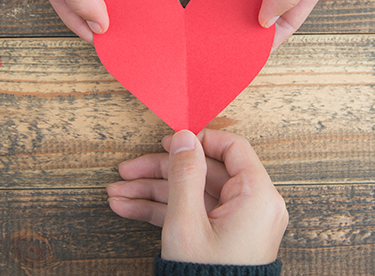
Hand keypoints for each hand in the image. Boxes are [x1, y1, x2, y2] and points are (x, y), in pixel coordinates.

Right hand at [107, 129, 287, 264]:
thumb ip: (184, 174)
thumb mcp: (186, 222)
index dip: (198, 140)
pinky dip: (163, 211)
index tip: (169, 141)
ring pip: (192, 194)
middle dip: (160, 172)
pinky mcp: (222, 237)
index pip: (233, 148)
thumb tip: (184, 138)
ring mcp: (236, 223)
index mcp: (257, 196)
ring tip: (117, 193)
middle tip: (127, 170)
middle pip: (203, 173)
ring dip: (152, 192)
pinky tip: (128, 208)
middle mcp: (252, 206)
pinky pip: (194, 214)